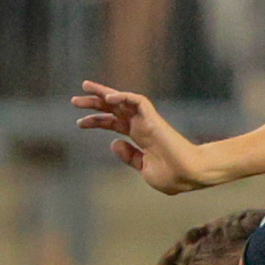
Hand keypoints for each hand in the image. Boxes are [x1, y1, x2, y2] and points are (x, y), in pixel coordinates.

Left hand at [74, 80, 206, 193]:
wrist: (189, 175)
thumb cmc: (172, 178)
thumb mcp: (144, 169)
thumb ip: (129, 157)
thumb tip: (113, 142)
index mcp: (139, 138)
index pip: (114, 124)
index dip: (96, 122)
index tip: (79, 124)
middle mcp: (141, 126)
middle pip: (114, 109)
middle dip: (94, 103)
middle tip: (74, 101)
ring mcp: (147, 121)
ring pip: (122, 100)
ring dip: (103, 93)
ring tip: (85, 87)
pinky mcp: (153, 118)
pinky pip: (137, 100)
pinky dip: (123, 96)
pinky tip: (109, 98)